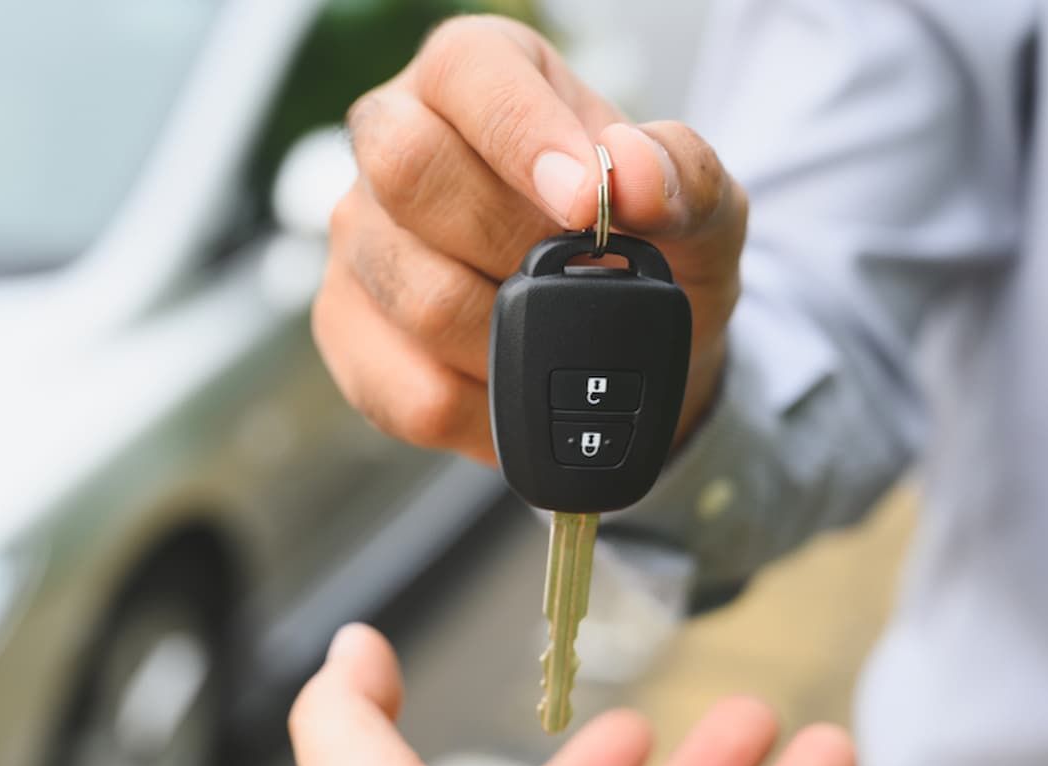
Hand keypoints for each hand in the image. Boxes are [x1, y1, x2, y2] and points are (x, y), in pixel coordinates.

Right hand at [313, 15, 745, 463]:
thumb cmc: (646, 252)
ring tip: (558, 340)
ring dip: (514, 340)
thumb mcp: (700, 210)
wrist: (619, 352)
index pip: (467, 73)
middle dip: (512, 242)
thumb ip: (683, 177)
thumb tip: (635, 172)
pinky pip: (411, 391)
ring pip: (418, 296)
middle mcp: (395, 141)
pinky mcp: (347, 332)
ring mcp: (360, 240)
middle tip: (575, 280)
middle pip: (407, 170)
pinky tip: (518, 387)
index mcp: (476, 74)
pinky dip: (488, 409)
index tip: (583, 202)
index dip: (522, 136)